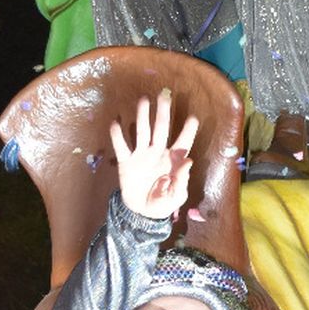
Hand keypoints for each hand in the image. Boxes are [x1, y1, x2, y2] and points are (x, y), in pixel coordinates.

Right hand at [111, 90, 197, 220]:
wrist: (142, 212)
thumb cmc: (163, 202)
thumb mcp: (176, 196)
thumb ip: (182, 180)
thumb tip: (189, 161)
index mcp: (173, 160)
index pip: (183, 141)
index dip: (188, 130)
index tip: (193, 118)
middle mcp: (158, 152)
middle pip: (161, 129)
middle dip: (162, 113)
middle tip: (164, 96)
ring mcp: (141, 156)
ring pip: (142, 132)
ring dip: (142, 117)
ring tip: (143, 101)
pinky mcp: (126, 163)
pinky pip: (122, 147)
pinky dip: (118, 136)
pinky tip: (115, 123)